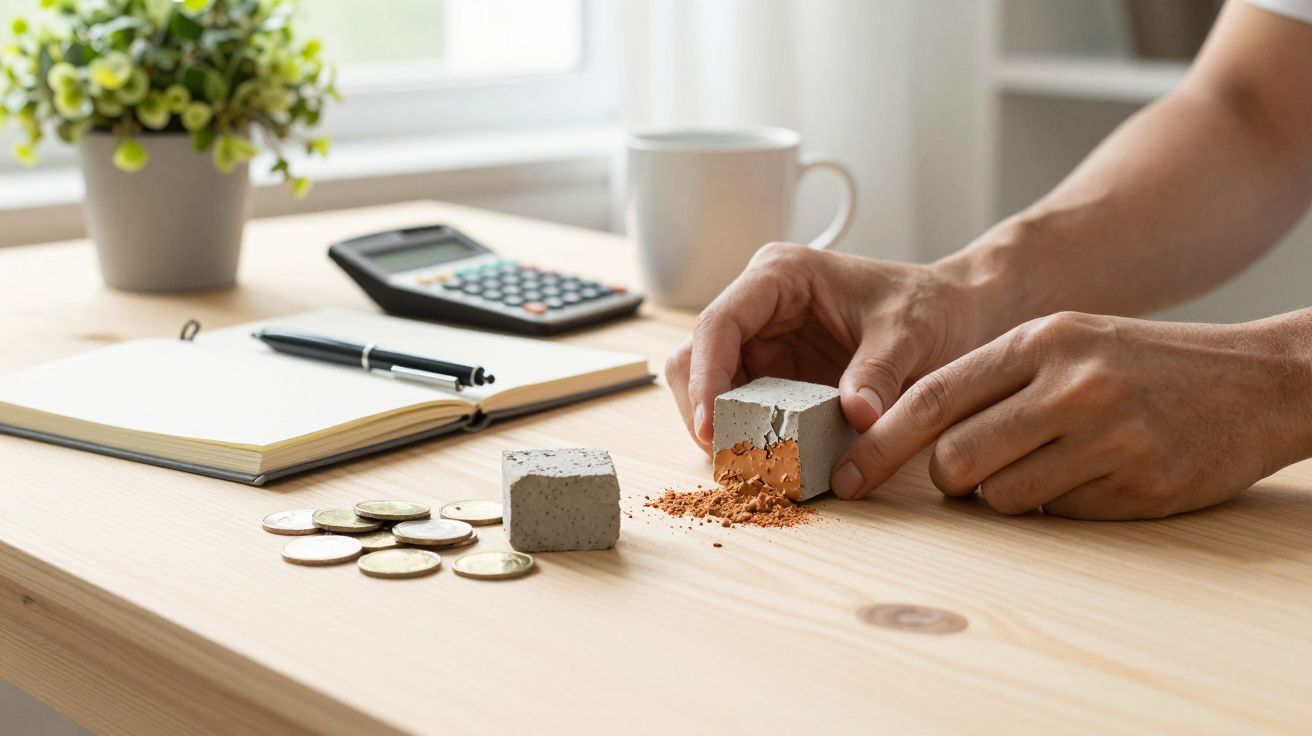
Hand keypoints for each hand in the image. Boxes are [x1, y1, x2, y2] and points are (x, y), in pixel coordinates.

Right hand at [665, 243, 990, 450]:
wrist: (956, 314)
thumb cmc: (931, 306)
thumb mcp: (910, 332)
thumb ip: (880, 370)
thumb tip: (856, 414)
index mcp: (779, 276)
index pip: (719, 324)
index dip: (706, 377)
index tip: (711, 426)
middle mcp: (758, 306)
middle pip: (696, 357)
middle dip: (702, 409)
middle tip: (726, 459)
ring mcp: (762, 342)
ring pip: (709, 387)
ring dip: (720, 428)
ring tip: (744, 467)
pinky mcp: (774, 376)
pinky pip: (742, 409)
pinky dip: (745, 437)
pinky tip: (764, 463)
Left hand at [831, 311, 1311, 518]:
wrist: (1258, 380)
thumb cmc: (1144, 362)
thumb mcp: (1067, 341)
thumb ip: (994, 377)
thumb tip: (912, 432)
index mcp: (1041, 340)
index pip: (933, 398)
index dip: (879, 444)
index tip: (847, 477)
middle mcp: (1070, 385)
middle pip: (956, 459)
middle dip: (947, 478)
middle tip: (967, 472)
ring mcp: (1107, 437)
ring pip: (1001, 496)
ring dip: (1004, 493)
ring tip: (1048, 463)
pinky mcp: (1138, 485)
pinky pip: (1058, 515)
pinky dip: (1059, 505)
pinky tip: (1094, 474)